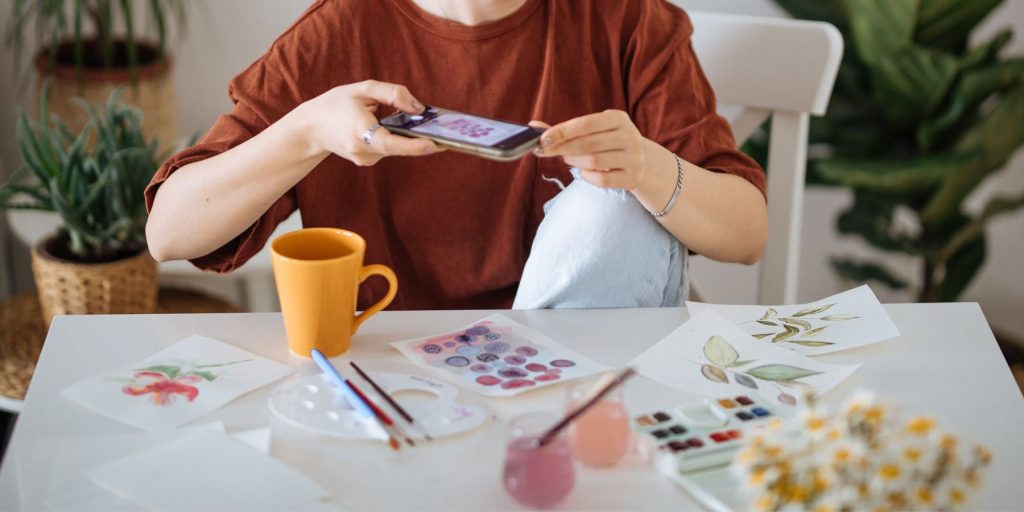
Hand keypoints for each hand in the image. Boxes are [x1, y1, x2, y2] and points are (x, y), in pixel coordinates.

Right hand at [301, 80, 440, 165]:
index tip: (435, 144)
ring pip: (396, 148)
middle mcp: (363, 151)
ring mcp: (366, 160)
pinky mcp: (368, 161)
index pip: (391, 143)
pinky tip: (389, 127)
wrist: (311, 128)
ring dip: (405, 136)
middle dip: (420, 138)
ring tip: (411, 122)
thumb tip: (419, 108)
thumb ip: (392, 94)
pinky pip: (389, 149)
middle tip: (446, 133)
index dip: (414, 145)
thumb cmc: (335, 105)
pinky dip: (395, 138)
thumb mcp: (362, 89)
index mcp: (360, 132)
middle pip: (400, 146)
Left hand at [532, 110, 650, 189]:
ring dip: (574, 161)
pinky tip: (585, 171)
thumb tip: (532, 125)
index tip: (542, 139)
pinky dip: (587, 176)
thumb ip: (565, 129)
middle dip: (562, 148)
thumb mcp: (594, 130)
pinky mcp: (632, 177)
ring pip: (594, 162)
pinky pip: (602, 180)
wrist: (643, 161)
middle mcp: (629, 136)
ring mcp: (633, 158)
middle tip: (546, 151)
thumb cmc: (608, 142)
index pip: (586, 123)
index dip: (562, 131)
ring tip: (569, 158)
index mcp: (618, 118)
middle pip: (588, 144)